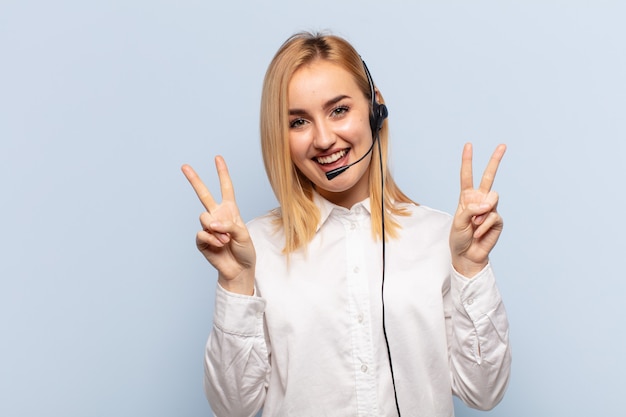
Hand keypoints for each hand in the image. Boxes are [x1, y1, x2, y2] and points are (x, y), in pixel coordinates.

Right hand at [181, 156, 255, 294]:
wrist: (239, 269)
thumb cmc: (245, 250)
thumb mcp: (243, 234)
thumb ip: (228, 225)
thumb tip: (210, 223)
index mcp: (230, 210)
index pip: (226, 188)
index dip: (222, 173)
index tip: (217, 158)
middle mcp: (217, 216)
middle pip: (203, 194)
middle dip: (194, 180)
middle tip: (184, 166)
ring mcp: (208, 227)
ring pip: (205, 218)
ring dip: (217, 230)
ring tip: (226, 241)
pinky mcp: (201, 240)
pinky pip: (202, 234)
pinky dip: (212, 239)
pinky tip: (219, 246)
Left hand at [450, 143, 505, 276]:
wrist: (467, 255)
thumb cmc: (459, 237)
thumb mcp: (458, 222)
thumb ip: (470, 209)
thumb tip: (489, 203)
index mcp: (466, 197)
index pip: (467, 176)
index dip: (467, 161)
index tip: (468, 145)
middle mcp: (479, 200)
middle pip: (489, 177)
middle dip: (495, 160)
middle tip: (503, 145)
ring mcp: (490, 209)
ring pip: (492, 198)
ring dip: (480, 214)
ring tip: (474, 225)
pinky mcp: (498, 219)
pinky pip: (492, 216)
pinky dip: (483, 226)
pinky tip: (478, 233)